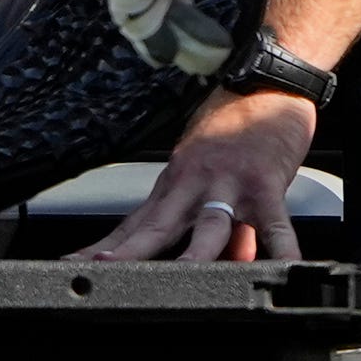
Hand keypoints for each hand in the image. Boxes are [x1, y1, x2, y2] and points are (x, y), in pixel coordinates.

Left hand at [82, 85, 315, 261]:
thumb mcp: (216, 176)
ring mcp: (228, 184)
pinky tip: (284, 268)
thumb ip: (223, 225)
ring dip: (195, 252)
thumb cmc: (237, 126)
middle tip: (104, 271)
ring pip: (208, 225)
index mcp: (175, 184)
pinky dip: (280, 247)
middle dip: (130, 252)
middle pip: (157, 225)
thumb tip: (232, 262)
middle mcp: (194, 184)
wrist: (266, 83)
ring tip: (184, 276)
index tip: (77, 265)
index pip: (133, 222)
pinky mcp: (265, 183)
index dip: (106, 246)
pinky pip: (274, 222)